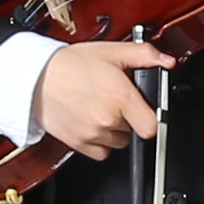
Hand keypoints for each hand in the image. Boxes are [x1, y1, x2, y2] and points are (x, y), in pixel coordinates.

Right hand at [31, 36, 174, 157]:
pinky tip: (93, 122)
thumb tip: (168, 61)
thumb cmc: (71, 64)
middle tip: (115, 100)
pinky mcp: (78, 144)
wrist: (36, 77)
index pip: (152, 126)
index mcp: (120, 97)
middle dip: (130, 116)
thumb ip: (145, 54)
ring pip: (119, 142)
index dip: (152, 117)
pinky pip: (101, 153)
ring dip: (116, 129)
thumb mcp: (112, 51)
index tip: (146, 110)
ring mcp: (92, 134)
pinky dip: (101, 142)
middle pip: (135, 131)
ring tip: (102, 108)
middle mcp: (108, 119)